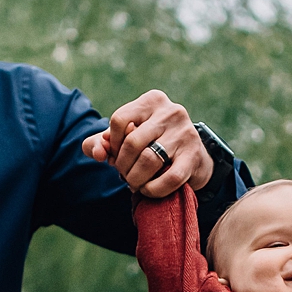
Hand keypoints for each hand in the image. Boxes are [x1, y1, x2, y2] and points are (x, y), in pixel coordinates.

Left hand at [80, 90, 213, 196]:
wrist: (194, 157)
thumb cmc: (153, 144)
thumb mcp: (127, 137)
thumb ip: (102, 142)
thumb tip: (98, 151)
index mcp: (152, 101)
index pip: (119, 120)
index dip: (112, 143)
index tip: (115, 155)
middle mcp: (170, 111)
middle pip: (132, 142)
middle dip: (122, 165)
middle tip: (124, 175)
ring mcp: (185, 133)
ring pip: (148, 160)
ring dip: (135, 179)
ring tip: (134, 184)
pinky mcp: (194, 156)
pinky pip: (169, 178)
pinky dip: (153, 189)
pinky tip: (148, 190)